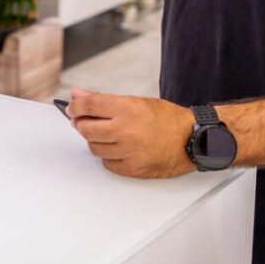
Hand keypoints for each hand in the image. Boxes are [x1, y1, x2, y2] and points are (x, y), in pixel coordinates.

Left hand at [66, 90, 196, 179]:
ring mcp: (129, 151)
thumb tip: (77, 94)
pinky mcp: (133, 169)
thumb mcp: (136, 101)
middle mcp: (126, 130)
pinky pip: (107, 163)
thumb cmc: (167, 119)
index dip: (75, 107)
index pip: (88, 105)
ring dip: (95, 141)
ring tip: (105, 135)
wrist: (192, 139)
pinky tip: (117, 148)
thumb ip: (103, 99)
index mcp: (127, 108)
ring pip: (94, 148)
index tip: (72, 109)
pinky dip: (108, 156)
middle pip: (86, 129)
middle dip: (81, 124)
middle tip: (83, 122)